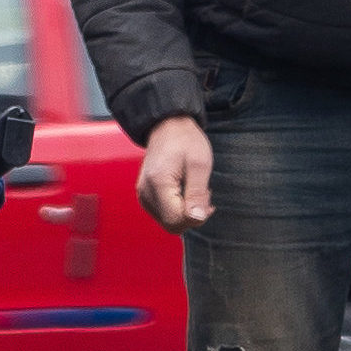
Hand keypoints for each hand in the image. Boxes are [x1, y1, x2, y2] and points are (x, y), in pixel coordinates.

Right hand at [136, 115, 215, 230]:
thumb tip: (198, 219)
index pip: (176, 220)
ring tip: (194, 189)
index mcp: (158, 184)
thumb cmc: (185, 140)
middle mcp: (146, 192)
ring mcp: (143, 195)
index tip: (207, 196)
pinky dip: (177, 208)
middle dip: (191, 216)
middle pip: (171, 225)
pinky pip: (163, 214)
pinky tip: (185, 192)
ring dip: (185, 212)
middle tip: (203, 193)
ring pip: (168, 222)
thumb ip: (198, 194)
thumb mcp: (199, 164)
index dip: (196, 216)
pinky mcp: (145, 195)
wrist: (167, 126)